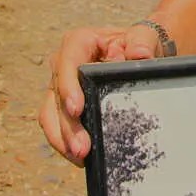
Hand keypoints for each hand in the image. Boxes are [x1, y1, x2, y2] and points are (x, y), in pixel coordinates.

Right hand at [38, 23, 160, 164]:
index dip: (68, 86)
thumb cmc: (140, 42)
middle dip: (67, 124)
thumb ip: (143, 40)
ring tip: (81, 158)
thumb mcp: (145, 37)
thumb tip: (140, 55)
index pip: (68, 61)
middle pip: (56, 94)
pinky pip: (57, 125)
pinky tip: (81, 159)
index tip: (76, 109)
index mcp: (79, 42)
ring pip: (51, 114)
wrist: (141, 53)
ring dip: (62, 138)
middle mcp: (64, 64)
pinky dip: (65, 143)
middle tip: (82, 148)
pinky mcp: (65, 105)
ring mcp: (62, 86)